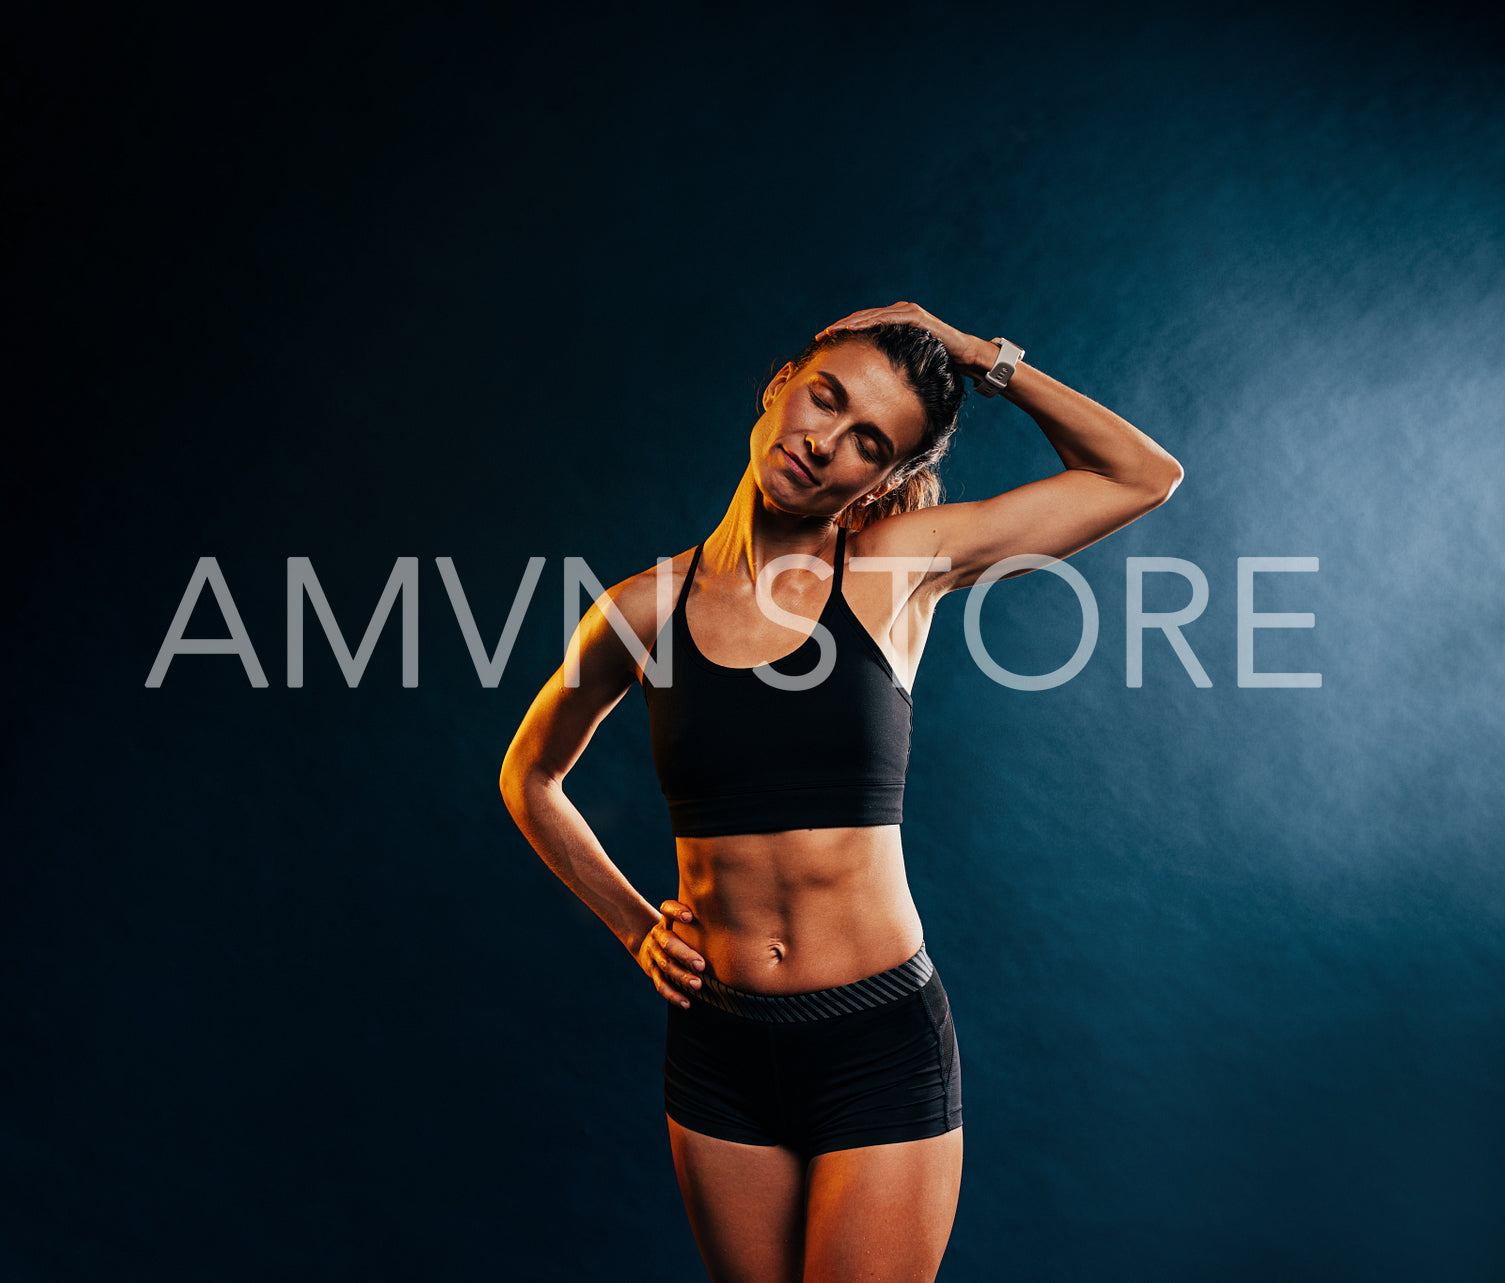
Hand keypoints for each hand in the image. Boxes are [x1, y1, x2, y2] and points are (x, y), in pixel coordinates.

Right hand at [634, 899, 705, 1008]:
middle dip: (685, 955)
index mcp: (666, 920)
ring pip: (666, 966)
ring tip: (698, 985)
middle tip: (701, 965)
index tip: (689, 917)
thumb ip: (701, 916)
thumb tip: (736, 912)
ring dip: (682, 977)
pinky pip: (661, 985)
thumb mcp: (682, 919)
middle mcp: (658, 936)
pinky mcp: (652, 971)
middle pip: (669, 944)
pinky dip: (673, 995)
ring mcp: (654, 954)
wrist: (648, 942)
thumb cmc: (677, 930)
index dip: (676, 911)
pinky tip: (687, 1003)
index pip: (667, 909)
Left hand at [815, 301, 996, 379]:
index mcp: (893, 323)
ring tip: (830, 332)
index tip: (823, 341)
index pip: (862, 325)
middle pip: (861, 318)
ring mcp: (906, 312)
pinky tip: (852, 329)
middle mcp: (898, 312)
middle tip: (820, 336)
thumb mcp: (906, 364)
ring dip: (848, 323)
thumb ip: (890, 365)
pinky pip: (885, 319)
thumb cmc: (937, 363)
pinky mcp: (914, 316)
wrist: (964, 357)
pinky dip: (868, 323)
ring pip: (870, 316)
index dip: (842, 332)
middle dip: (839, 327)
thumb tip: (871, 386)